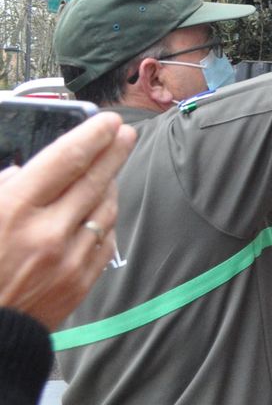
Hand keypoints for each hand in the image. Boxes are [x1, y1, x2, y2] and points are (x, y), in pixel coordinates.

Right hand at [0, 113, 135, 329]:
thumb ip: (2, 189)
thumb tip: (27, 170)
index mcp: (14, 210)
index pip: (66, 160)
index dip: (92, 136)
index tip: (108, 122)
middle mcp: (47, 233)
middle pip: (94, 180)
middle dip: (114, 152)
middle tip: (125, 133)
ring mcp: (69, 260)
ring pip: (105, 209)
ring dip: (110, 185)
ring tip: (110, 170)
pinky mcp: (80, 282)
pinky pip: (105, 240)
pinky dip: (105, 220)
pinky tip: (101, 209)